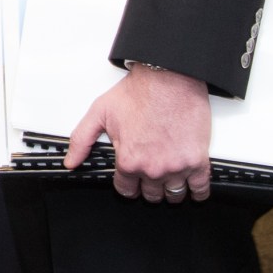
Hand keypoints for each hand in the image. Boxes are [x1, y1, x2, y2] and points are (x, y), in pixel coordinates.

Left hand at [64, 64, 211, 203]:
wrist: (170, 77)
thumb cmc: (139, 92)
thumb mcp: (100, 112)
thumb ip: (82, 140)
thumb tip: (71, 161)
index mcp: (129, 160)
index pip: (125, 190)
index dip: (127, 184)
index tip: (130, 178)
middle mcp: (153, 168)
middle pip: (150, 195)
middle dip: (148, 187)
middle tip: (150, 172)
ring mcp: (177, 167)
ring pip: (174, 195)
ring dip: (170, 190)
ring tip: (168, 178)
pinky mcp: (198, 161)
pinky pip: (201, 189)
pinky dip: (198, 191)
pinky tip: (193, 187)